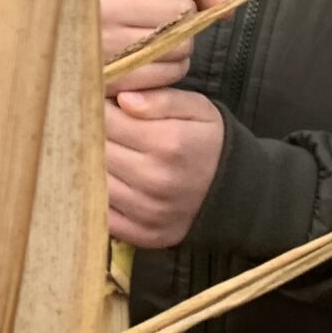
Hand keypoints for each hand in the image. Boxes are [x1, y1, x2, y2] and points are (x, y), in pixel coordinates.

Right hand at [98, 0, 225, 91]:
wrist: (55, 37)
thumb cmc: (105, 6)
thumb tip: (227, 7)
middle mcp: (107, 6)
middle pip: (184, 11)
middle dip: (181, 17)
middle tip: (156, 21)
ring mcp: (108, 43)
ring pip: (183, 44)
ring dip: (179, 45)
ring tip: (154, 41)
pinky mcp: (114, 76)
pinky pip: (170, 72)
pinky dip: (171, 68)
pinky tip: (151, 60)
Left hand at [105, 87, 225, 248]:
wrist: (239, 193)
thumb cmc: (210, 143)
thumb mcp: (197, 109)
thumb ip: (160, 99)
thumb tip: (122, 99)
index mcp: (168, 142)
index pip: (106, 120)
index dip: (98, 108)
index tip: (101, 105)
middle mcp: (155, 179)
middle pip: (96, 150)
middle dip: (92, 135)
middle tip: (99, 129)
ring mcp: (148, 211)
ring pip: (94, 181)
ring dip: (92, 166)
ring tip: (108, 154)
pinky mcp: (144, 234)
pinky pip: (103, 214)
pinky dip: (99, 198)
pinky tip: (111, 182)